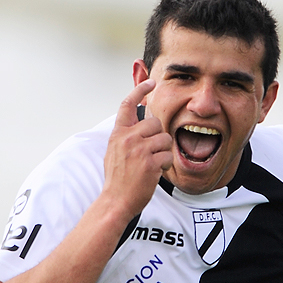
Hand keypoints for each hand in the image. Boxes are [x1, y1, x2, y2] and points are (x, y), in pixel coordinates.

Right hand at [103, 79, 172, 218]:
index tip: (151, 82)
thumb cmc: (117, 178)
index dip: (140, 90)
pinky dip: (165, 165)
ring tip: (151, 164)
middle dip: (158, 136)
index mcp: (118, 134)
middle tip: (151, 152)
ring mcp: (139, 150)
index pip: (127, 104)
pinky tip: (155, 172)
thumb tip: (138, 121)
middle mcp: (128, 138)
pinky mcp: (150, 162)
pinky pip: (168, 156)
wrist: (116, 200)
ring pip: (165, 139)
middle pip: (155, 123)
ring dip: (163, 152)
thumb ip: (125, 135)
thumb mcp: (114, 151)